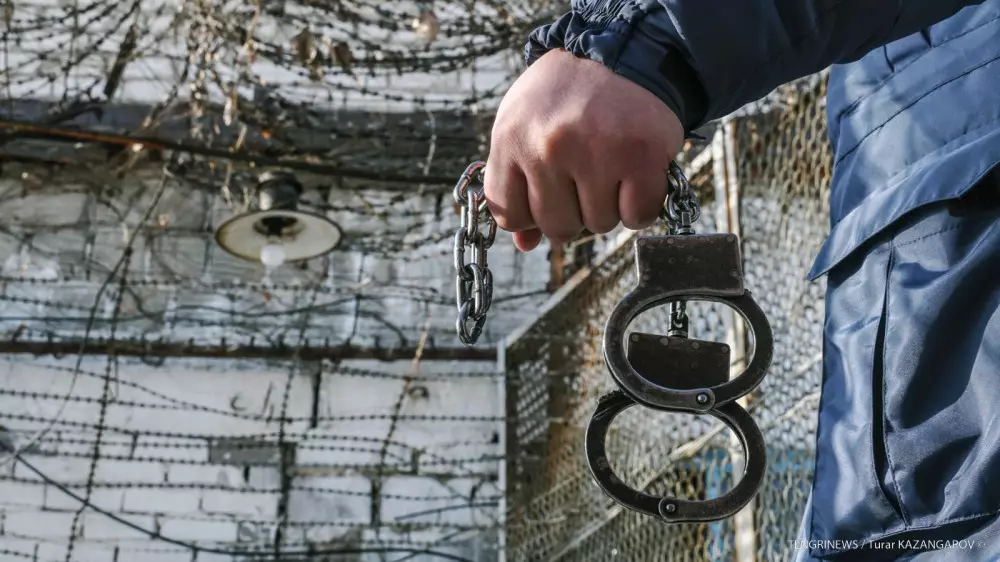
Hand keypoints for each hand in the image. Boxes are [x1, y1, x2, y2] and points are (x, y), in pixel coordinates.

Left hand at [484, 48, 684, 251]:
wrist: (624, 52)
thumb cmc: (568, 94)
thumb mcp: (524, 126)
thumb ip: (516, 183)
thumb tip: (524, 244)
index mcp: (513, 139)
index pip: (510, 215)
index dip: (530, 215)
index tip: (546, 196)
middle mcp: (549, 146)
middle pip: (556, 227)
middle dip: (573, 211)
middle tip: (584, 176)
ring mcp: (596, 152)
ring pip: (598, 224)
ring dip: (608, 206)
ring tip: (609, 167)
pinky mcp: (641, 156)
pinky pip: (637, 216)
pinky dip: (640, 206)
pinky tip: (634, 177)